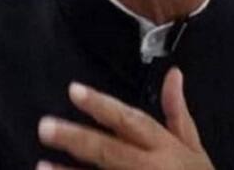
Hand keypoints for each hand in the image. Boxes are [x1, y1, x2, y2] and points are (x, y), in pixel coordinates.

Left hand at [37, 67, 213, 169]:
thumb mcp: (193, 147)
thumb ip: (177, 112)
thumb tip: (173, 73)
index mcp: (164, 148)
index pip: (130, 121)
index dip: (102, 105)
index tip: (73, 90)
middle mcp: (149, 167)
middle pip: (109, 151)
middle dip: (77, 138)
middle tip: (44, 126)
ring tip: (41, 164)